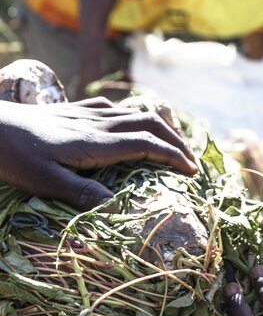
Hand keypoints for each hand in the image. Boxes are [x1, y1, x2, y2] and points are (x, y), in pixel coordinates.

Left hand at [0, 98, 197, 209]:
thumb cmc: (13, 156)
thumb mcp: (44, 181)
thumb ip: (81, 193)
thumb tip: (116, 207)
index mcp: (96, 141)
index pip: (147, 143)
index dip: (174, 156)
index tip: (191, 172)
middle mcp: (98, 122)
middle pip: (151, 122)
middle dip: (176, 140)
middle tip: (190, 162)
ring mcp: (87, 112)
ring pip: (137, 111)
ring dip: (160, 127)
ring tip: (171, 145)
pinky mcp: (75, 109)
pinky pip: (117, 108)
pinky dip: (136, 118)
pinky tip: (132, 128)